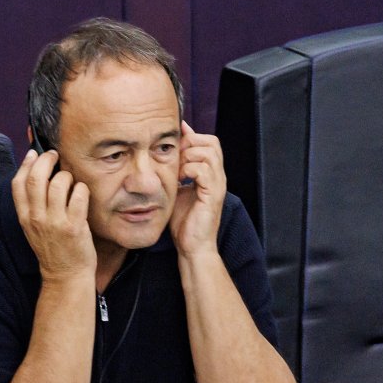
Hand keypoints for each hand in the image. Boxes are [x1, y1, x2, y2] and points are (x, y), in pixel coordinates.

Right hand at [11, 149, 96, 282]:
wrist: (64, 275)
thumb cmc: (52, 248)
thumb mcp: (33, 227)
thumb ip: (33, 204)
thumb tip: (37, 173)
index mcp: (24, 217)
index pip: (18, 184)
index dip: (25, 164)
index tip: (34, 154)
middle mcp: (37, 218)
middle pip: (36, 179)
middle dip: (46, 160)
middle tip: (54, 156)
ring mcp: (55, 223)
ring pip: (59, 183)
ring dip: (67, 175)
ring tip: (70, 181)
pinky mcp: (74, 226)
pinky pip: (79, 195)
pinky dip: (82, 188)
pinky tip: (81, 193)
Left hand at [169, 121, 225, 256]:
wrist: (192, 245)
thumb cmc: (184, 221)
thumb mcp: (176, 190)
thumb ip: (175, 173)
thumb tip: (165, 157)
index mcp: (211, 173)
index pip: (209, 142)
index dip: (191, 137)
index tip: (173, 142)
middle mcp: (218, 176)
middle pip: (212, 142)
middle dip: (190, 143)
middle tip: (174, 157)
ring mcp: (217, 185)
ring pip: (208, 153)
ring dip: (188, 156)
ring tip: (176, 170)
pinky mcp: (212, 196)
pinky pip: (204, 171)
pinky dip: (189, 170)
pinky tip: (179, 179)